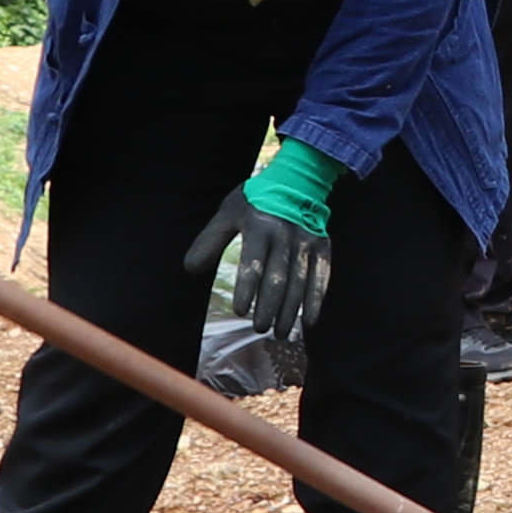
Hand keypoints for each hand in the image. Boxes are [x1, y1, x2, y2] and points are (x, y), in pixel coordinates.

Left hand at [182, 184, 330, 368]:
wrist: (298, 180)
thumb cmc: (255, 200)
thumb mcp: (228, 213)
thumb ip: (210, 241)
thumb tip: (189, 270)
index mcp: (260, 226)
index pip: (253, 263)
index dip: (247, 289)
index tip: (240, 311)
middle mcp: (285, 236)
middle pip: (278, 278)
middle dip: (268, 306)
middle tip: (259, 329)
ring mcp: (306, 243)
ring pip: (299, 283)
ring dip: (289, 310)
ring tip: (279, 332)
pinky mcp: (322, 248)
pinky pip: (320, 278)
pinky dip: (315, 301)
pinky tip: (308, 322)